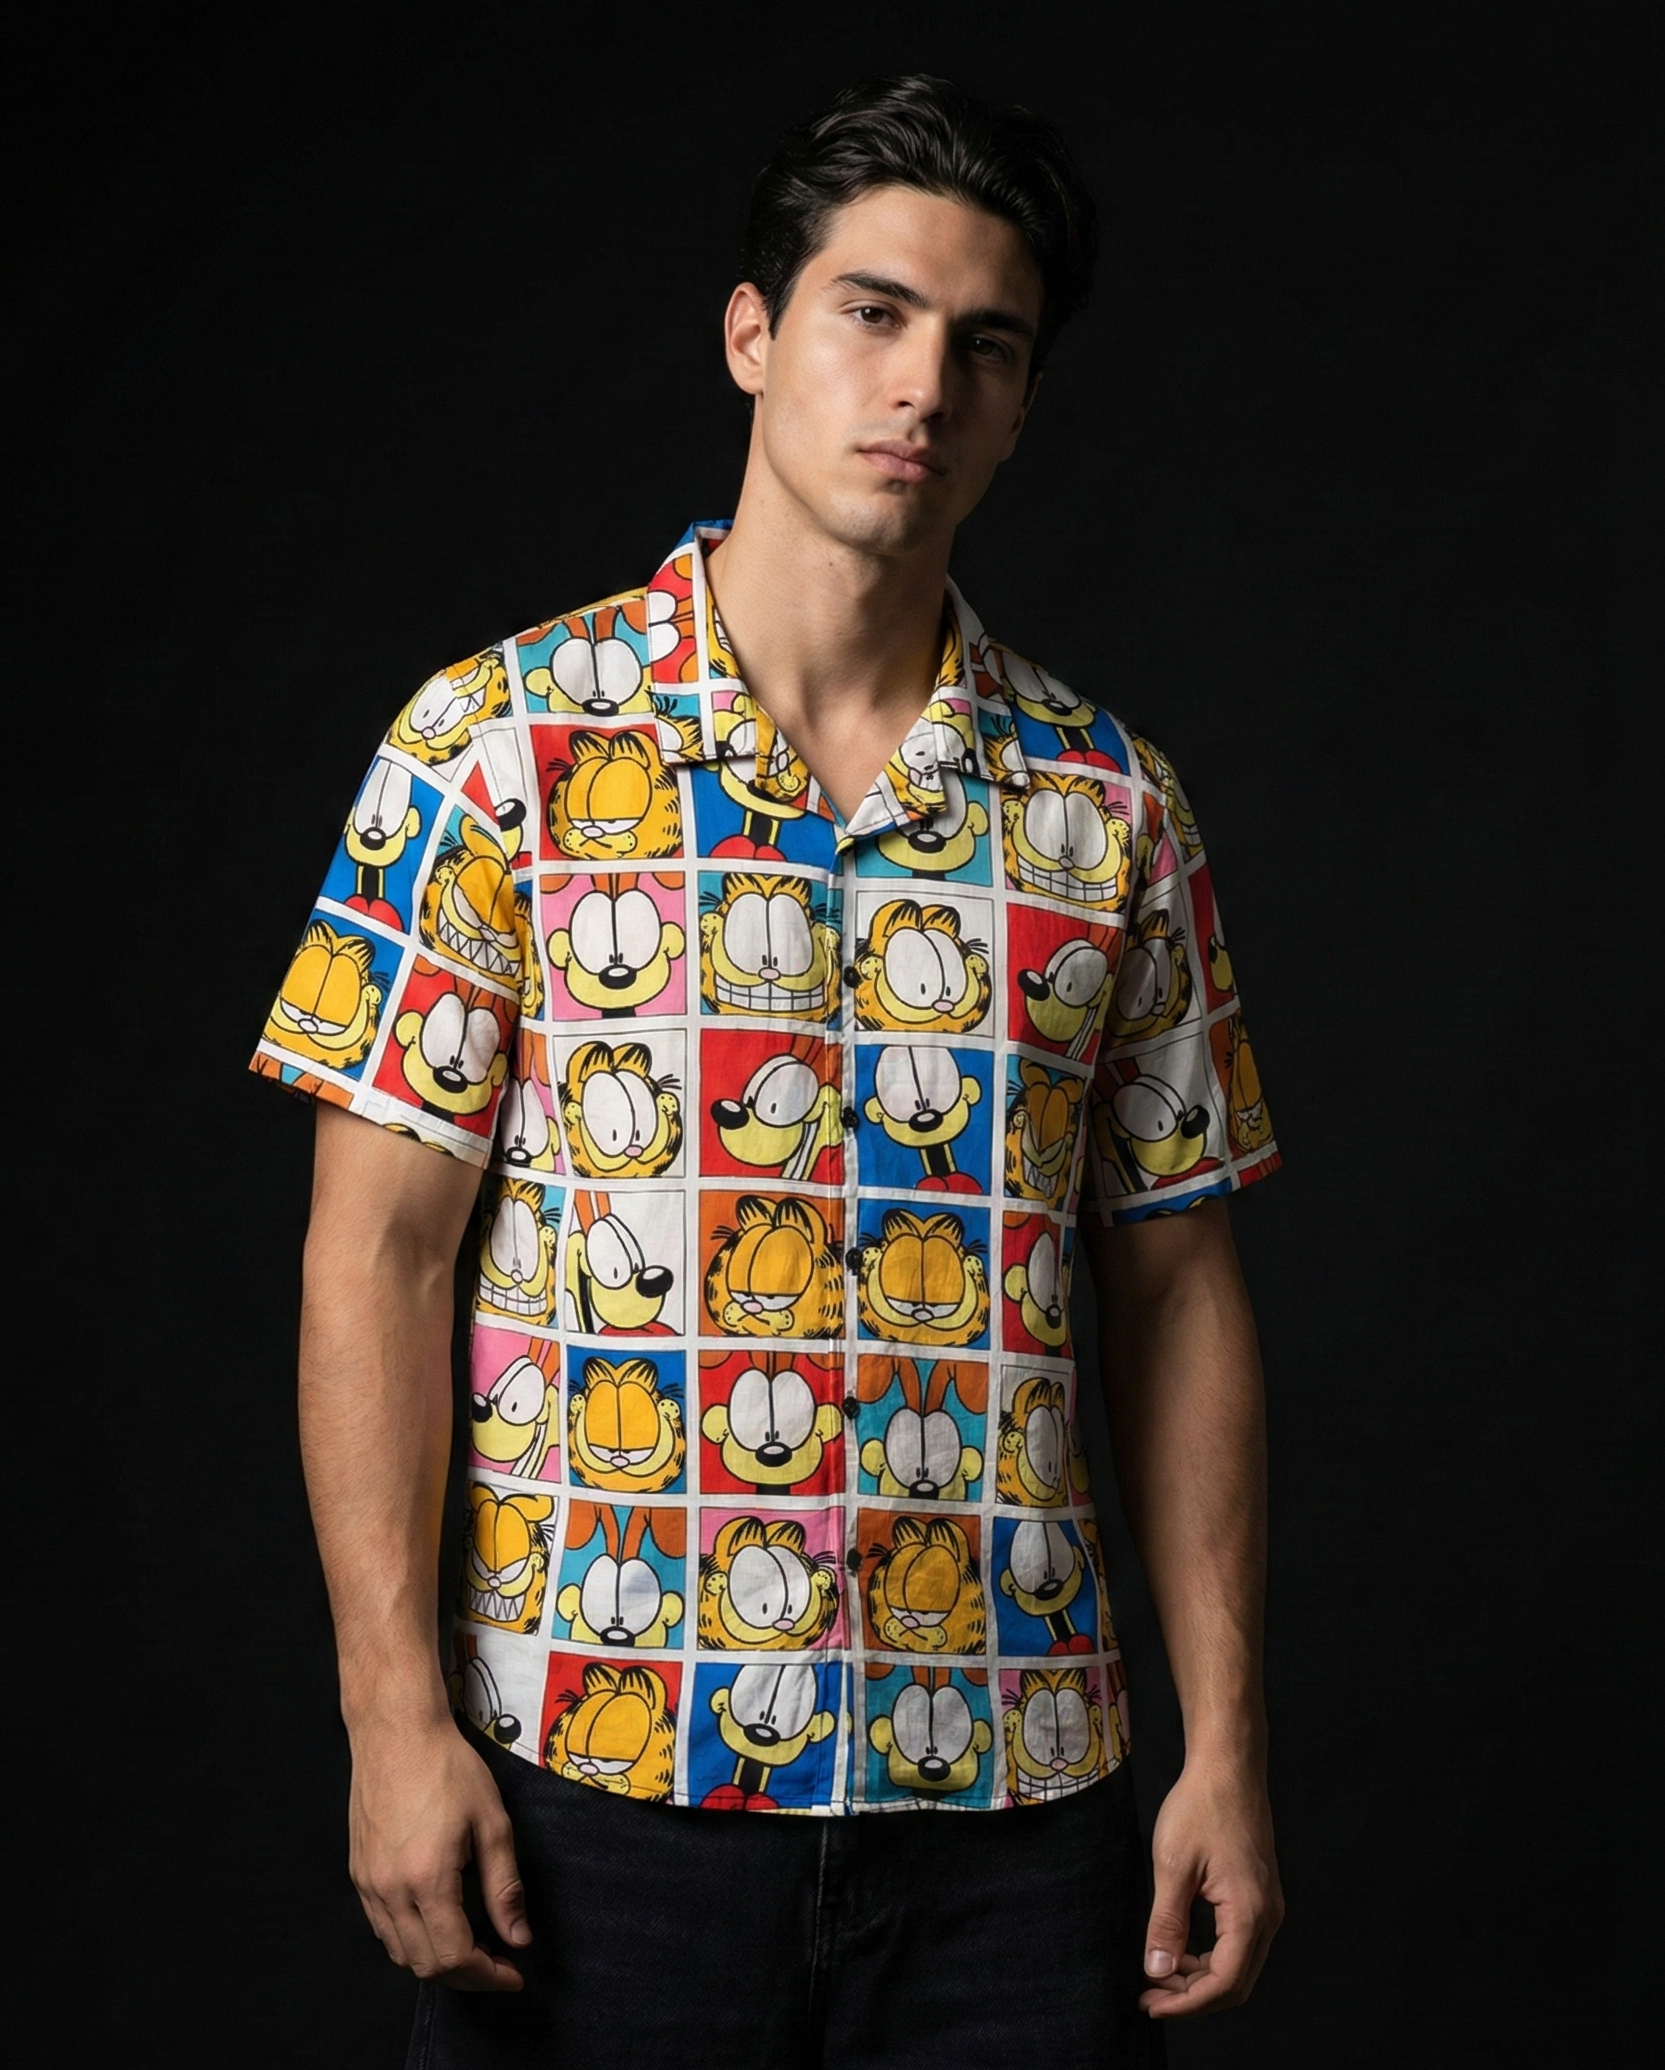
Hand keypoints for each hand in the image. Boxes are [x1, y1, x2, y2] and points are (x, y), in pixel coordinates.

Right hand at [348, 1716, 530, 1990]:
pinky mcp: (359, 1875)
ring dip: (438, 1962)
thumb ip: (505, 1886)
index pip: (455, 1957)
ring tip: (472, 1945)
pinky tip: (437, 1923)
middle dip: (467, 1975)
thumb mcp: (492, 1822)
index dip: (488, 1975)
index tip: (513, 1973)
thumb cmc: (449, 1769)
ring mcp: (368, 1885)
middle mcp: (390, 1891)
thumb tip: (518, 1938)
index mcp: (427, 1880)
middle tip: (498, 1961)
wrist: (396, 1734)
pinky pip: (383, 1929)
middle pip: (426, 1965)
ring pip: (401, 1953)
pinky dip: (412, 1941)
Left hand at [1140, 1759, 1282, 2018]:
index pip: (1223, 1983)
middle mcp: (1267, 1916)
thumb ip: (1167, 1923)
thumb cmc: (1201, 1806)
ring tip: (1160, 1971)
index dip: (1185, 2003)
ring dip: (1201, 1978)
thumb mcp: (1173, 1865)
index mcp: (1249, 1912)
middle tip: (1151, 1995)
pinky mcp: (1260, 1895)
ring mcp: (1267, 1906)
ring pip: (1239, 1965)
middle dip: (1192, 1997)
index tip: (1150, 2003)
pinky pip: (1239, 1942)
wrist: (1229, 1766)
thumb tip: (1157, 1970)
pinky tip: (1182, 1947)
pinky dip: (1211, 1956)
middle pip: (1236, 1983)